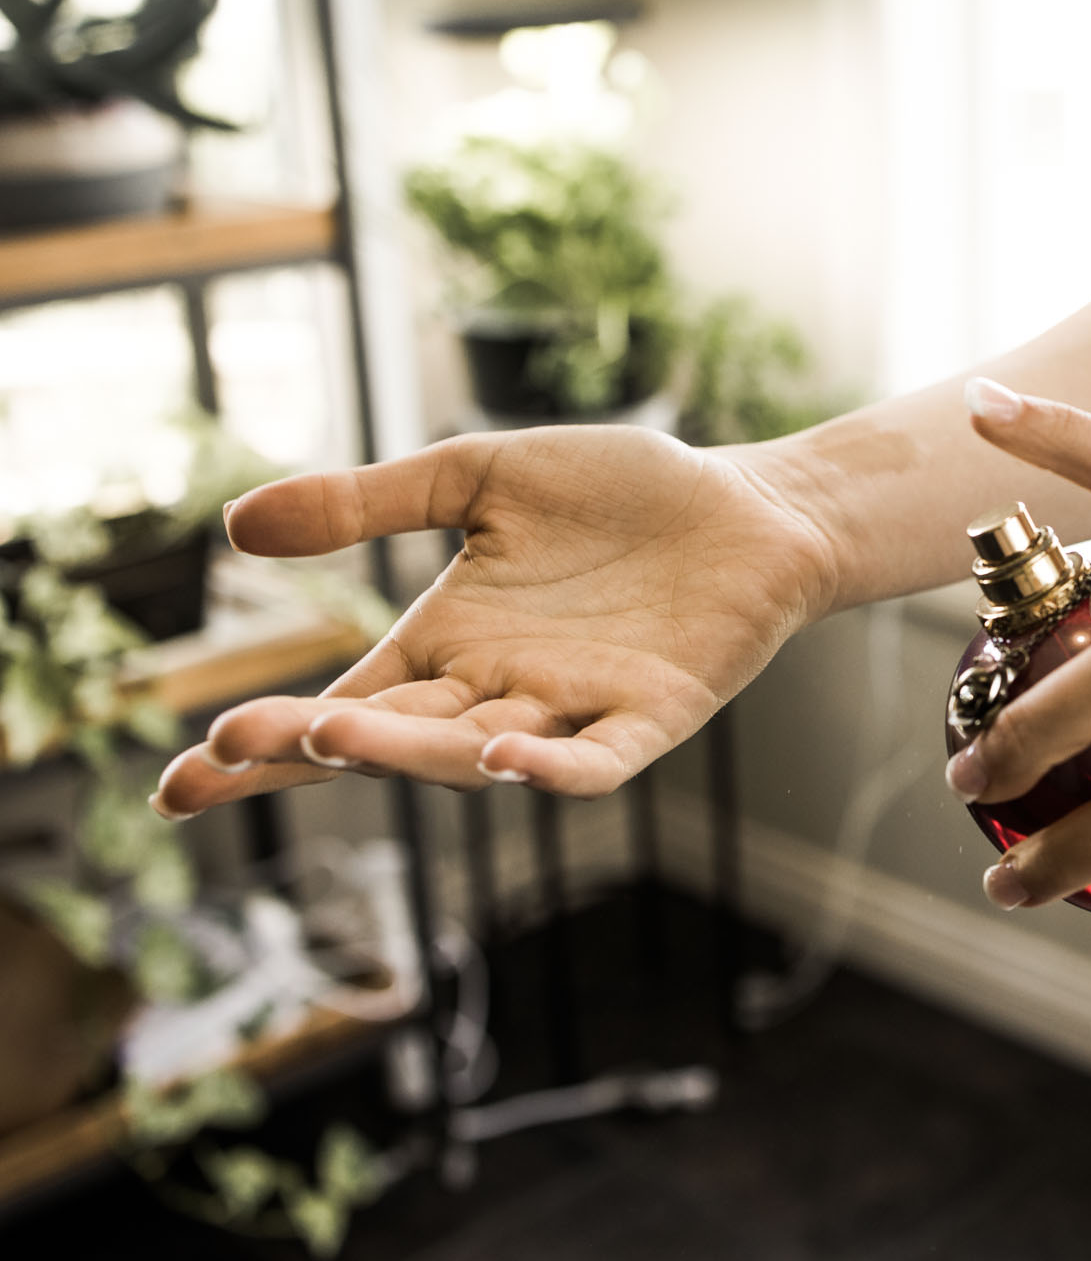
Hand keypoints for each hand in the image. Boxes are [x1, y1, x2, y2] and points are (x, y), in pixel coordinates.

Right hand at [152, 426, 834, 814]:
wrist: (743, 503)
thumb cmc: (619, 493)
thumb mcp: (477, 479)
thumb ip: (369, 504)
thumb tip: (235, 528)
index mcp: (449, 646)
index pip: (341, 708)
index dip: (264, 747)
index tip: (179, 781)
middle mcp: (499, 691)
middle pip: (392, 738)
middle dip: (311, 748)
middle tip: (232, 748)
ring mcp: (574, 708)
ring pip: (477, 752)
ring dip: (411, 752)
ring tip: (334, 735)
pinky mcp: (652, 715)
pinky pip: (595, 759)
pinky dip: (553, 766)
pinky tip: (507, 755)